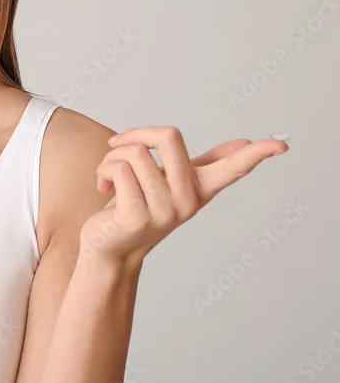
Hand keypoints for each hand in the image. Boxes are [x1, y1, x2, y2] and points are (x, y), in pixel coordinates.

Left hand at [79, 126, 288, 267]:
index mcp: (198, 188)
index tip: (280, 145)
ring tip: (108, 176)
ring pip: (134, 153)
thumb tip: (243, 144)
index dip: (256, 155)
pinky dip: (103, 171)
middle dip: (136, 134)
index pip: (232, 168)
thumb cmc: (138, 207)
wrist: (109, 248)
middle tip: (118, 145)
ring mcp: (164, 210)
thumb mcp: (173, 184)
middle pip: (168, 136)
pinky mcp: (137, 216)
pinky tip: (103, 187)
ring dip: (111, 157)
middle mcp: (187, 200)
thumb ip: (205, 164)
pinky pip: (118, 170)